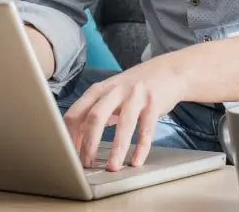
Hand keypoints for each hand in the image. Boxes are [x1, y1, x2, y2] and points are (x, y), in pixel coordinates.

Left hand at [62, 60, 183, 171]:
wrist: (168, 70)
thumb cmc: (135, 87)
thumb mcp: (111, 94)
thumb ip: (95, 112)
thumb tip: (78, 139)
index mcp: (99, 90)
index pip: (76, 113)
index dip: (70, 135)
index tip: (70, 154)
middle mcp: (115, 91)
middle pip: (95, 116)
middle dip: (88, 143)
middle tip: (87, 164)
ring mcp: (136, 96)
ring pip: (123, 124)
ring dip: (116, 149)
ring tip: (112, 168)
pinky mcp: (154, 104)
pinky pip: (146, 129)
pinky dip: (141, 147)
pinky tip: (136, 161)